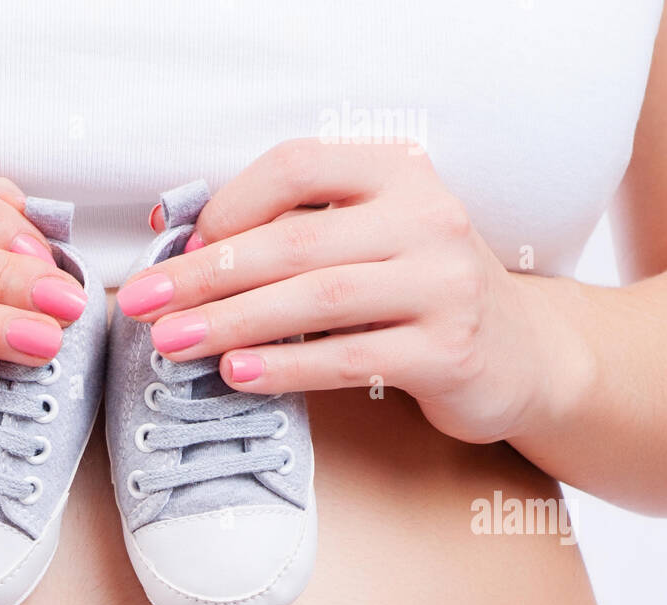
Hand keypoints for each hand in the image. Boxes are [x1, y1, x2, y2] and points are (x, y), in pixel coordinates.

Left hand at [117, 139, 565, 445]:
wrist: (523, 356)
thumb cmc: (420, 297)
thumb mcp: (370, 243)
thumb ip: (296, 234)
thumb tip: (179, 243)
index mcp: (399, 174)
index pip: (298, 166)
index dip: (230, 204)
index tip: (178, 248)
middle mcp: (428, 217)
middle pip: (297, 241)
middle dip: (209, 275)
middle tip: (143, 304)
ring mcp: (443, 284)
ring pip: (319, 299)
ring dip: (235, 323)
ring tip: (174, 344)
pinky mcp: (448, 350)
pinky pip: (350, 358)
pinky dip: (286, 368)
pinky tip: (236, 376)